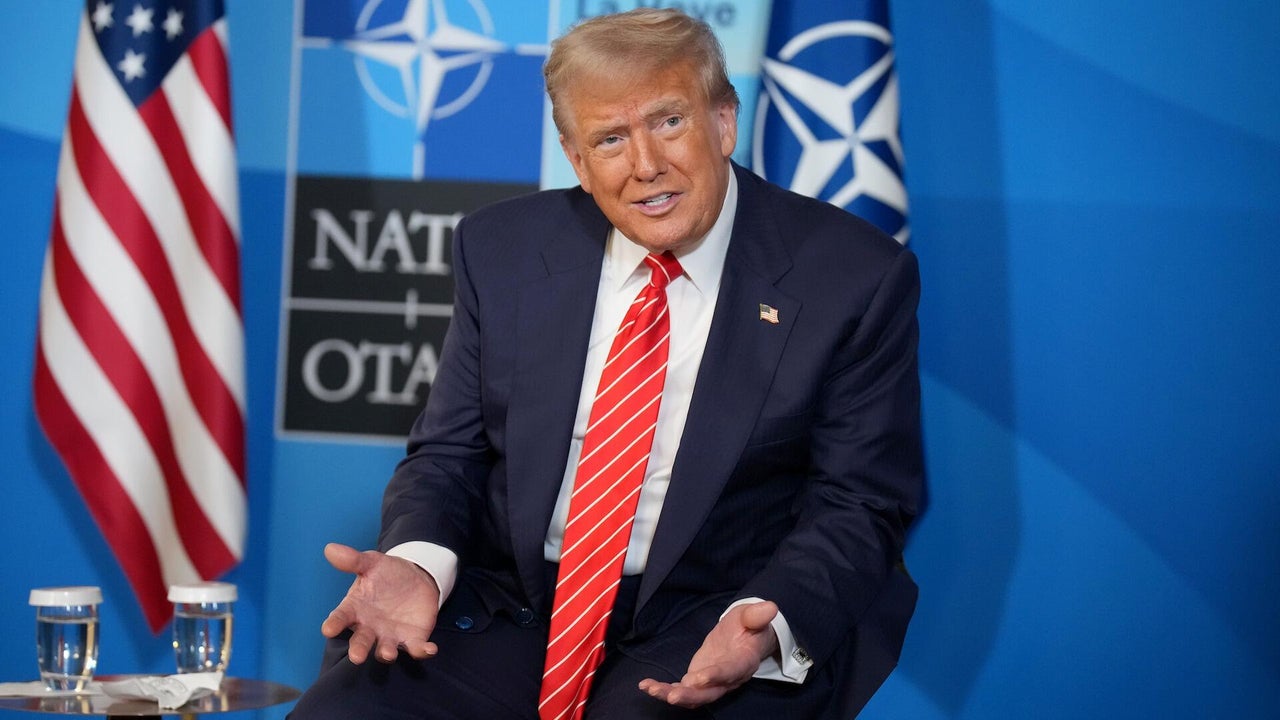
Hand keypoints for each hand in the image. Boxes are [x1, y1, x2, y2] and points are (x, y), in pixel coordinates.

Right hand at [320, 542, 440, 663]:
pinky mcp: (412, 639)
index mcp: (355, 609)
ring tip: (388, 653)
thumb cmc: (385, 574)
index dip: (334, 624)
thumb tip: (330, 548)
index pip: (341, 617)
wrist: (414, 578)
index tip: (328, 629)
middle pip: (361, 641)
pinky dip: (422, 651)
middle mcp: (370, 627)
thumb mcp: (371, 563)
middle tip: (356, 657)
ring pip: (386, 649)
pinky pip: (416, 648)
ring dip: (386, 653)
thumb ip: (353, 560)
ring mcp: (390, 635)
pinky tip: (429, 649)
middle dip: (359, 649)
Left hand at [638, 600, 779, 707]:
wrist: (746, 637)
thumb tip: (770, 607)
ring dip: (672, 695)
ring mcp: (712, 682)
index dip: (716, 676)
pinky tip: (647, 686)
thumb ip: (757, 615)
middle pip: (710, 692)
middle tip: (671, 695)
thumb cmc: (749, 625)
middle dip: (690, 695)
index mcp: (744, 661)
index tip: (698, 678)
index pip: (731, 671)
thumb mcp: (752, 615)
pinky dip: (665, 690)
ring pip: (694, 696)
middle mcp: (728, 678)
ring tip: (651, 689)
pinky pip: (683, 690)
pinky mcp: (699, 681)